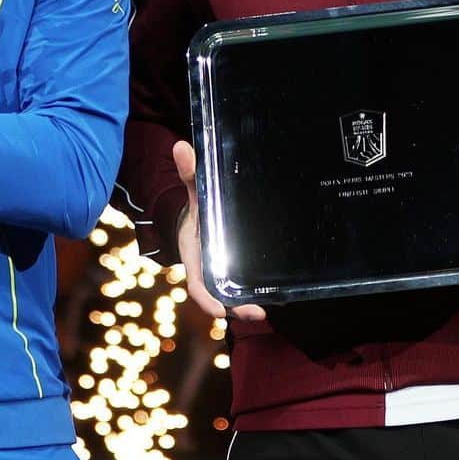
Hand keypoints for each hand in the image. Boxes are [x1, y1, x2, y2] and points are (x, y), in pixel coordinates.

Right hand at [173, 140, 266, 321]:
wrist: (197, 218)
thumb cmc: (196, 209)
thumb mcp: (194, 193)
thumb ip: (190, 174)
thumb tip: (181, 146)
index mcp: (194, 257)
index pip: (197, 284)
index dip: (206, 299)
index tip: (218, 310)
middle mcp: (208, 271)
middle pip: (219, 297)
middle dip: (235, 308)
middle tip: (256, 313)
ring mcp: (222, 275)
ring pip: (233, 297)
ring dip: (247, 306)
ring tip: (265, 311)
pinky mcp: (235, 273)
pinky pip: (243, 287)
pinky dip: (255, 293)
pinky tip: (277, 296)